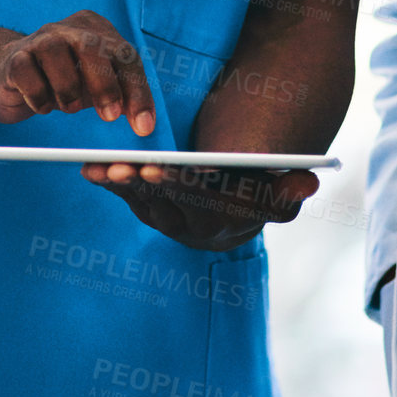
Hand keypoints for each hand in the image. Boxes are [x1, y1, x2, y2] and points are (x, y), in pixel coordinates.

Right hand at [0, 11, 155, 134]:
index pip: (125, 57)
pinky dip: (38, 97)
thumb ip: (121, 97)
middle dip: (105, 85)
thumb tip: (145, 124)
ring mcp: (40, 39)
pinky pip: (27, 74)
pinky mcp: (15, 57)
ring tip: (69, 107)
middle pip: (92, 47)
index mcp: (98, 31)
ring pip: (55, 54)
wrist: (10, 74)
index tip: (143, 126)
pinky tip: (42, 105)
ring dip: (67, 89)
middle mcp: (69, 29)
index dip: (137, 91)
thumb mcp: (97, 86)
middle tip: (110, 116)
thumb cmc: (63, 80)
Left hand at [81, 162, 318, 250]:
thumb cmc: (263, 183)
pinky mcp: (153, 214)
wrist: (242, 197)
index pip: (206, 203)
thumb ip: (291, 189)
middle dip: (147, 185)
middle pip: (169, 206)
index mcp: (231, 223)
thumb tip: (307, 183)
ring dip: (122, 185)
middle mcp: (198, 231)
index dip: (185, 185)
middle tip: (126, 166)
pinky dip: (110, 184)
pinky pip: (129, 199)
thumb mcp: (280, 189)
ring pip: (144, 205)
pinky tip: (89, 170)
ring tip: (99, 166)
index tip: (167, 166)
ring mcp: (173, 224)